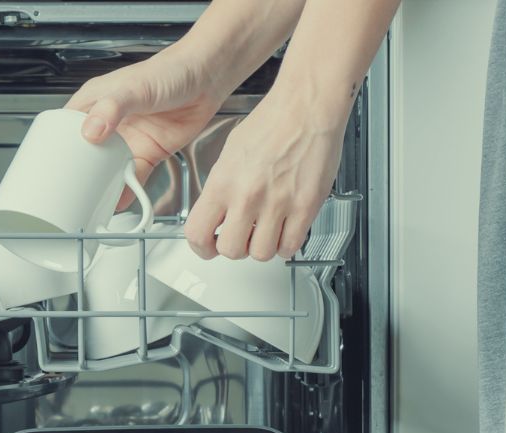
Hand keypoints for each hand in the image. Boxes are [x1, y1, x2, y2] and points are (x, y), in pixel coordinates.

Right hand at [66, 49, 226, 191]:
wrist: (207, 78)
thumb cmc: (171, 70)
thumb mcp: (135, 87)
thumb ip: (111, 108)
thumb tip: (91, 132)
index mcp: (96, 101)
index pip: (67, 128)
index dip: (58, 148)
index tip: (52, 169)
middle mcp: (110, 122)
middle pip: (86, 154)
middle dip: (79, 174)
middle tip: (72, 192)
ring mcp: (128, 139)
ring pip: (107, 169)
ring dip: (101, 185)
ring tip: (92, 202)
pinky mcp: (147, 152)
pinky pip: (131, 177)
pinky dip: (125, 191)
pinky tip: (119, 200)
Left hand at [185, 90, 347, 260]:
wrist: (307, 105)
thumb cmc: (272, 122)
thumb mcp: (229, 153)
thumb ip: (221, 188)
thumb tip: (216, 215)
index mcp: (223, 182)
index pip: (198, 234)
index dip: (202, 247)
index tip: (208, 247)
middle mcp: (248, 196)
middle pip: (231, 251)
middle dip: (235, 247)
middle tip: (242, 236)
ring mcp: (277, 203)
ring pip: (261, 254)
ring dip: (262, 247)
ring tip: (266, 230)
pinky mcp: (304, 207)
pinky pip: (290, 247)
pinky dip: (286, 244)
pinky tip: (285, 230)